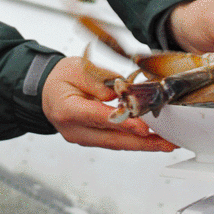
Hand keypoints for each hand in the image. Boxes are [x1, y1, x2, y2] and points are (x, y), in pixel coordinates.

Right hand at [40, 56, 176, 151]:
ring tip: (165, 143)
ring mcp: (81, 138)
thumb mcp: (78, 68)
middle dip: (143, 142)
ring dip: (142, 145)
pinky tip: (150, 140)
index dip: (124, 124)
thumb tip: (122, 95)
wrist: (46, 91)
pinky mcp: (90, 140)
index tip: (144, 128)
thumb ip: (100, 82)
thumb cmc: (60, 78)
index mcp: (67, 109)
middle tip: (166, 143)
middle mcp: (74, 130)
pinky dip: (133, 141)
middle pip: (112, 139)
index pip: (100, 118)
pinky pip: (114, 142)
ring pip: (116, 144)